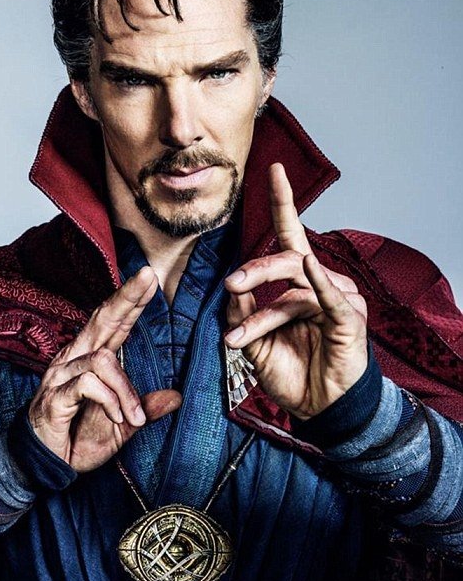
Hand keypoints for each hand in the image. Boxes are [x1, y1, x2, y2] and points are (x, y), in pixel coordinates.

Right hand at [28, 266, 181, 471]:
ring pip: (102, 360)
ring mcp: (61, 375)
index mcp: (89, 359)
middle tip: (149, 277)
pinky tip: (116, 418)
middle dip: (127, 297)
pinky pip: (88, 384)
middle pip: (102, 319)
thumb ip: (143, 408)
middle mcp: (74, 359)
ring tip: (134, 418)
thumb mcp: (121, 426)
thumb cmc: (77, 440)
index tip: (150, 279)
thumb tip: (175, 397)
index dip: (130, 300)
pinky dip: (110, 400)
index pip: (112, 322)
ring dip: (126, 390)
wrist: (44, 468)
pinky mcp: (54, 395)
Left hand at [224, 163, 367, 419]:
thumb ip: (241, 312)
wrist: (318, 409)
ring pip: (293, 293)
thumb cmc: (291, 371)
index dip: (282, 203)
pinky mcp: (349, 319)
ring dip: (263, 317)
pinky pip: (332, 298)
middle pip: (285, 260)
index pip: (289, 234)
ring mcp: (337, 299)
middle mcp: (319, 282)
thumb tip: (230, 286)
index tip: (273, 170)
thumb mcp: (253, 342)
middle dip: (254, 270)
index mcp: (297, 282)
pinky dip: (322, 285)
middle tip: (230, 285)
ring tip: (237, 341)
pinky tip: (313, 271)